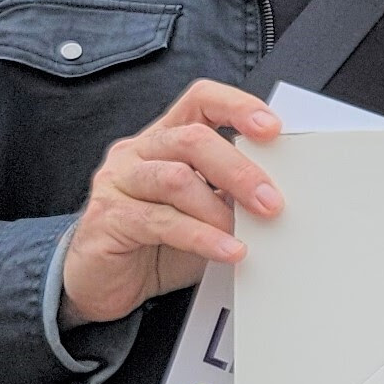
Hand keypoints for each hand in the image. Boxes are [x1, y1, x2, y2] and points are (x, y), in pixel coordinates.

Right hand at [59, 81, 280, 327]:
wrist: (106, 282)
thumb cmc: (158, 243)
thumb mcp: (204, 213)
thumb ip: (231, 196)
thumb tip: (278, 195)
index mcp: (165, 140)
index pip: (200, 100)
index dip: (237, 106)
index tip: (272, 128)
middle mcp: (138, 152)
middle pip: (192, 139)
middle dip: (239, 170)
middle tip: (271, 202)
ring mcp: (119, 181)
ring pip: (176, 178)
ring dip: (219, 209)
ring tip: (244, 235)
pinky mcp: (108, 217)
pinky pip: (161, 221)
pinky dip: (202, 237)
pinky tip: (228, 251)